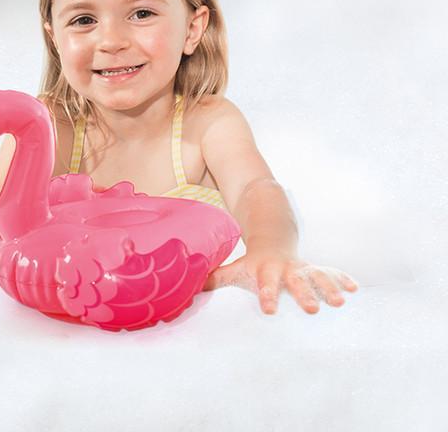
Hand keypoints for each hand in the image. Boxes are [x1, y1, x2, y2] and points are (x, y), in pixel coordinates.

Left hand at [202, 247, 358, 313]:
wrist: (272, 236)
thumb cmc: (254, 263)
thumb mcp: (236, 268)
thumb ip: (217, 278)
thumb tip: (192, 287)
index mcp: (266, 271)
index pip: (265, 286)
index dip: (267, 296)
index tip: (269, 310)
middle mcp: (287, 270)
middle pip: (295, 282)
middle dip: (304, 294)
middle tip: (311, 309)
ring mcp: (303, 268)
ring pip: (317, 277)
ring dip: (328, 288)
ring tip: (340, 302)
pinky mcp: (315, 268)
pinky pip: (331, 273)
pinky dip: (342, 279)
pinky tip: (355, 289)